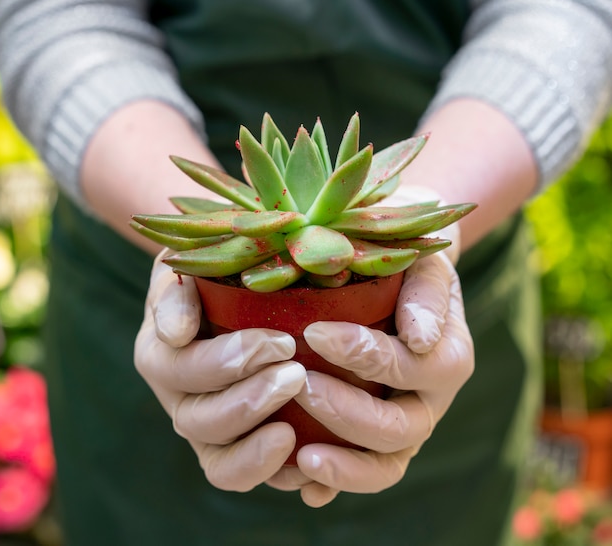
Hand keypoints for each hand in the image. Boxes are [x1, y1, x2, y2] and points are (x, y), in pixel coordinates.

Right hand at [134, 252, 306, 490]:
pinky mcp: (240, 446)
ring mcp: (208, 429)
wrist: (227, 292)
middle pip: (202, 421)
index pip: (184, 370)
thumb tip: (176, 334)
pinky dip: (280, 476)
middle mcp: (180, 399)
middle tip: (296, 375)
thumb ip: (175, 293)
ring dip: (260, 449)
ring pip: (221, 463)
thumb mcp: (185, 267)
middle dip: (250, 401)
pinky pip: (253, 476)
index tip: (281, 341)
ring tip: (297, 427)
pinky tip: (312, 468)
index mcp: (160, 355)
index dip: (230, 362)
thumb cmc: (209, 274)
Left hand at [266, 188, 474, 506]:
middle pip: (400, 428)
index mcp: (447, 357)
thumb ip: (427, 293)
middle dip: (347, 412)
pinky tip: (304, 485)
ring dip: (344, 466)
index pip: (410, 368)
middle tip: (298, 385)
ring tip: (301, 458)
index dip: (364, 355)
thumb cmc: (408, 261)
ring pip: (385, 464)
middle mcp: (430, 400)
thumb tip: (421, 339)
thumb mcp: (422, 262)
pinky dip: (335, 485)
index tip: (315, 331)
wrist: (401, 275)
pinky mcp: (378, 438)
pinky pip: (362, 470)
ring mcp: (405, 424)